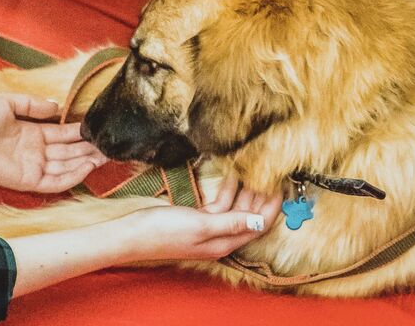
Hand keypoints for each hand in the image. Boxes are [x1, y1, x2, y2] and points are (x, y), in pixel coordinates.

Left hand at [0, 93, 107, 192]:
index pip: (61, 133)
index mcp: (31, 133)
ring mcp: (33, 167)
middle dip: (88, 147)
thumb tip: (57, 106)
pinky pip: (56, 181)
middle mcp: (35, 151)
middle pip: (68, 150)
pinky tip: (87, 167)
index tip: (97, 126)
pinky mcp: (30, 181)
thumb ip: (33, 104)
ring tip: (106, 154)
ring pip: (66, 165)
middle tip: (109, 143)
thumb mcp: (8, 102)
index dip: (79, 131)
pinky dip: (72, 176)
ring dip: (86, 161)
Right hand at [122, 181, 282, 261]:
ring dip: (246, 191)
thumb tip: (260, 221)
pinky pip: (219, 204)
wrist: (132, 234)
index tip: (282, 186)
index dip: (272, 207)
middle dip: (263, 197)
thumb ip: (231, 222)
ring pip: (235, 208)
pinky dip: (227, 190)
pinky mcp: (197, 218)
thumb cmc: (163, 232)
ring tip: (256, 171)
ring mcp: (208, 227)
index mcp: (224, 243)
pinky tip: (231, 176)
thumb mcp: (201, 225)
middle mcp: (220, 237)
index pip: (259, 225)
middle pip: (250, 216)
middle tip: (273, 174)